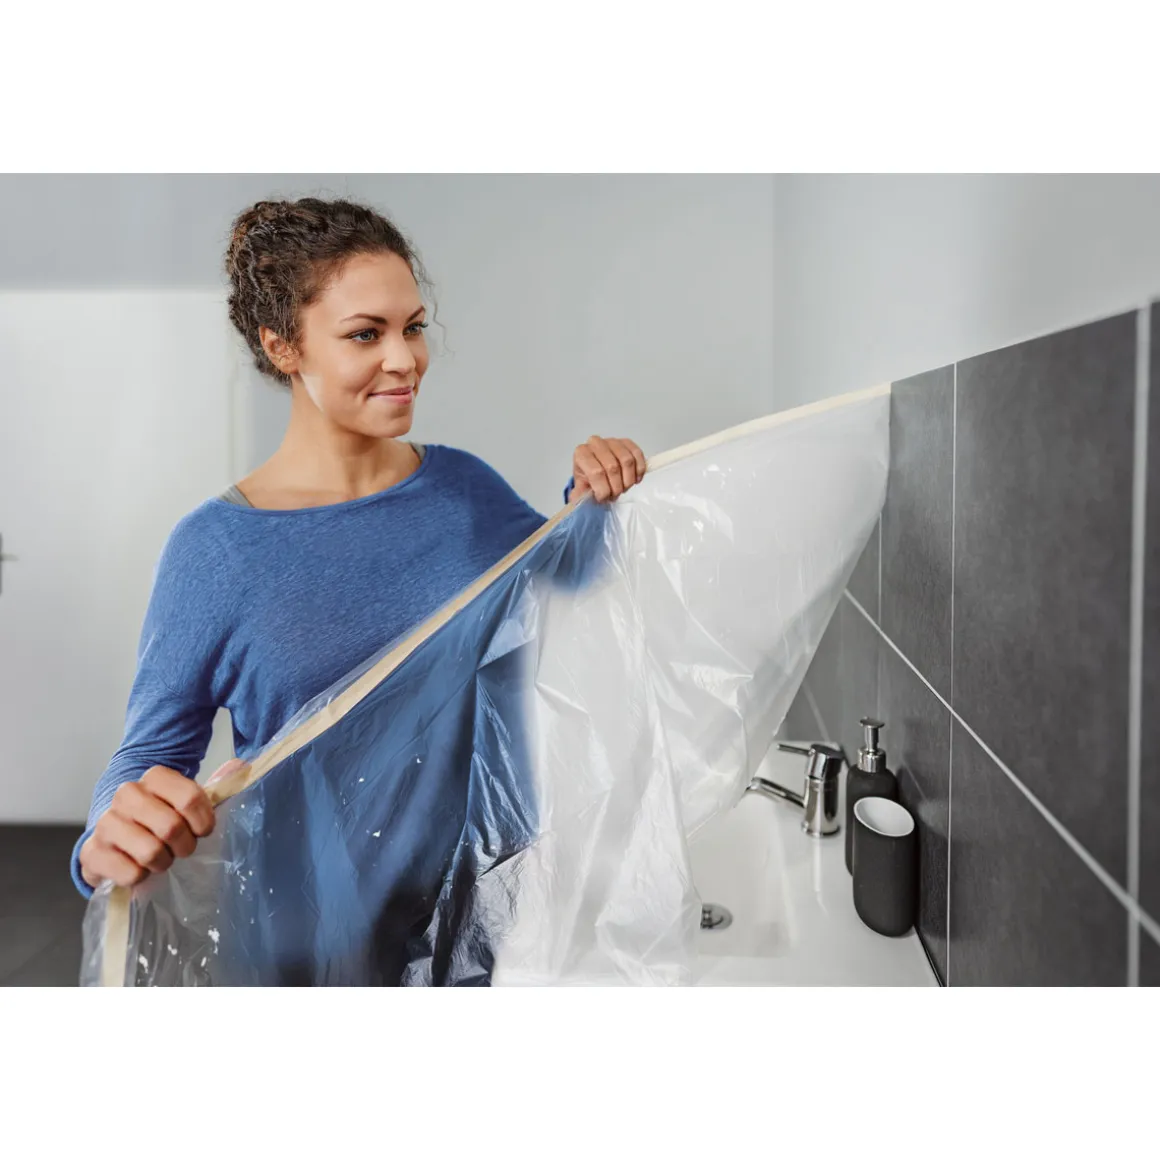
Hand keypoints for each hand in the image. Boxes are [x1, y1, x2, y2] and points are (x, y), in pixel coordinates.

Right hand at [78, 760, 239, 889]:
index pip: (191, 798)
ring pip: (151, 852)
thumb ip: (216, 785)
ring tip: (159, 858)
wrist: (115, 841)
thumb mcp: (188, 803)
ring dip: (162, 863)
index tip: (203, 831)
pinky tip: (137, 867)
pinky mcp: (91, 852)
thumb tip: (240, 765)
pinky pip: (131, 874)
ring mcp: (106, 822)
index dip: (203, 821)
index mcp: (154, 777)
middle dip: (184, 846)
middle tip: (180, 849)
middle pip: (171, 827)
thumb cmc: (159, 822)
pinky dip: (141, 877)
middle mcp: (126, 794)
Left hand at [572, 437, 646, 502]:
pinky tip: (635, 480)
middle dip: (616, 487)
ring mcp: (612, 441)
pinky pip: (637, 454)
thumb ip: (581, 496)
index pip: (596, 472)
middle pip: (613, 467)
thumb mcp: (581, 490)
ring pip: (627, 461)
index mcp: (581, 453)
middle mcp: (595, 443)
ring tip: (624, 488)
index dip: (603, 490)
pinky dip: (639, 470)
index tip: (603, 498)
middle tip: (615, 495)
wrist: (597, 471)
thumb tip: (583, 502)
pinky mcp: (626, 442)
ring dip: (628, 481)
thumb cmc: (589, 481)